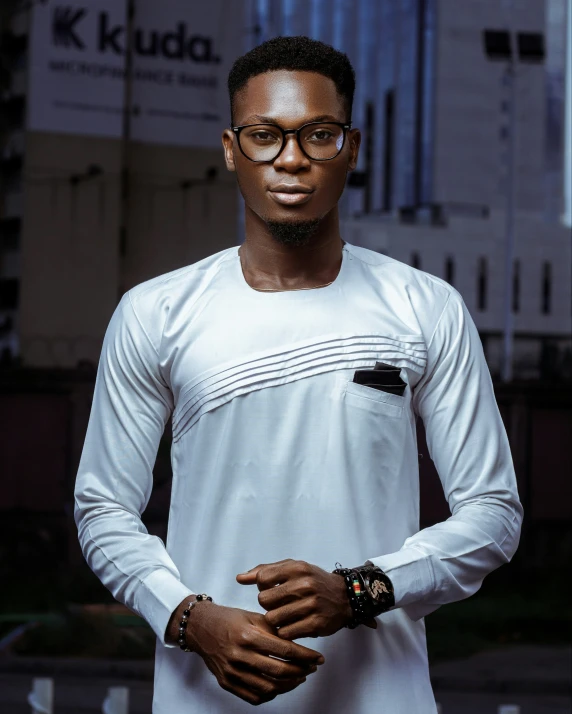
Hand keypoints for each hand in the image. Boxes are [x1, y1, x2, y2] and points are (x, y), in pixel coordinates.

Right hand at [169, 598, 324, 706]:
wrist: (201, 628)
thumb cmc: (229, 619)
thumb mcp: (253, 617)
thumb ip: (274, 630)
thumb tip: (298, 642)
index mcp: (248, 636)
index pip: (285, 650)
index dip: (305, 656)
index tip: (318, 658)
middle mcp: (240, 656)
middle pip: (279, 671)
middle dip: (301, 671)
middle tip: (312, 668)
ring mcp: (232, 672)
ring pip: (269, 688)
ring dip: (289, 685)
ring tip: (299, 677)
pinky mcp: (227, 682)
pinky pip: (254, 696)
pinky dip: (271, 694)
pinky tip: (279, 686)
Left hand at [236, 559, 377, 639]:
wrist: (345, 597)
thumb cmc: (312, 581)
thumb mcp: (292, 568)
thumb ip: (265, 570)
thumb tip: (239, 578)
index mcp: (297, 568)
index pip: (262, 578)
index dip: (263, 587)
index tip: (272, 589)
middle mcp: (305, 585)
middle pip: (264, 600)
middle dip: (268, 604)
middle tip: (278, 604)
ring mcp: (311, 605)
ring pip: (273, 618)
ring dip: (275, 620)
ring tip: (285, 615)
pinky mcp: (316, 624)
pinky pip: (285, 633)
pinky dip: (285, 631)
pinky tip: (292, 625)